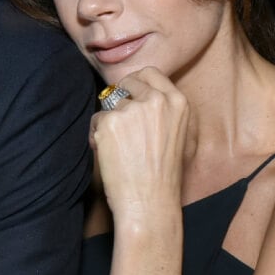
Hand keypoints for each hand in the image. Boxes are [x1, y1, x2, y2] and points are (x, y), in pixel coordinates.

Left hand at [90, 67, 189, 228]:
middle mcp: (156, 101)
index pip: (150, 73)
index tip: (129, 92)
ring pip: (109, 104)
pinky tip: (109, 155)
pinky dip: (97, 136)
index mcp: (177, 102)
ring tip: (118, 149)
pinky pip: (96, 120)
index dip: (136, 82)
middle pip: (126, 83)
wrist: (150, 202)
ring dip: (108, 123)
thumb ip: (162, 110)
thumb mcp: (177, 134)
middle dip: (118, 100)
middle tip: (119, 123)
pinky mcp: (110, 122)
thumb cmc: (163, 175)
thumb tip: (137, 93)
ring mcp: (132, 110)